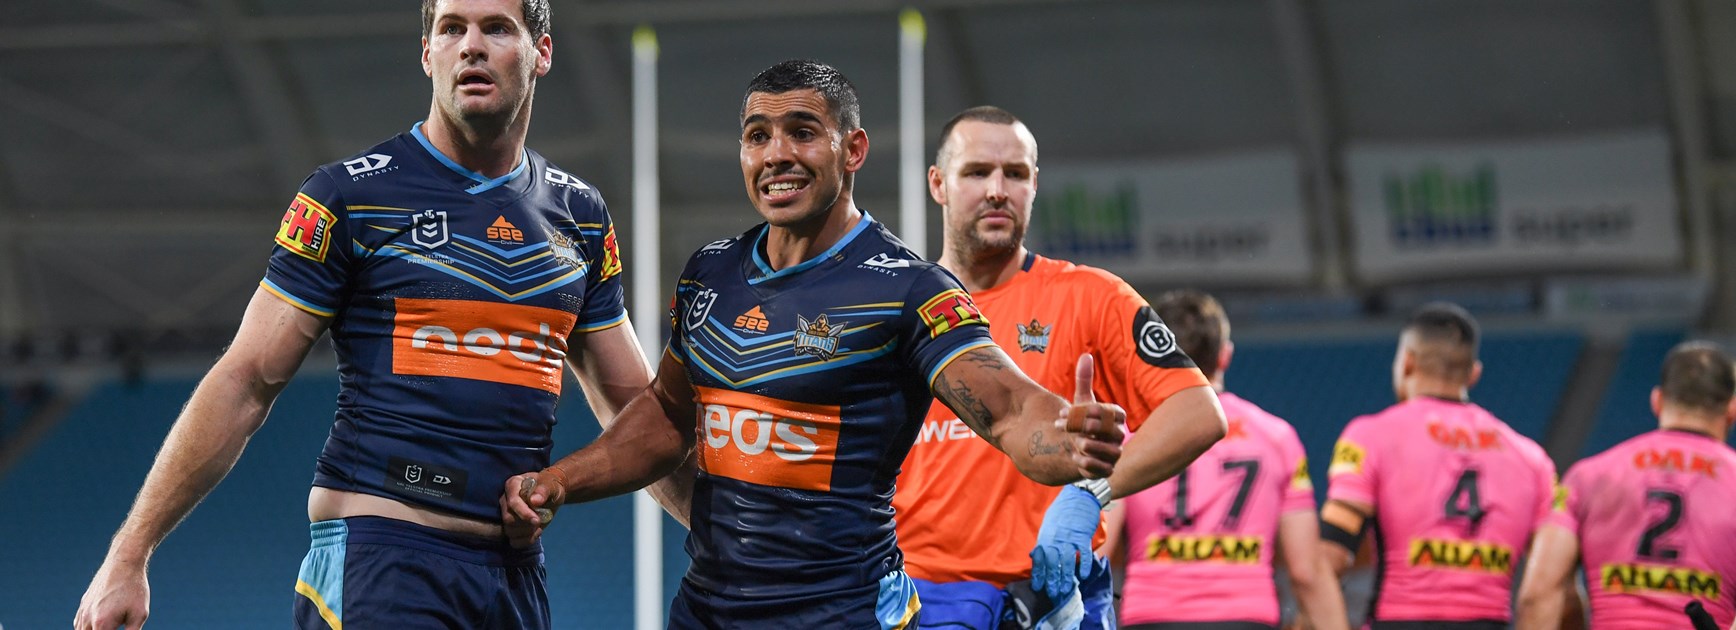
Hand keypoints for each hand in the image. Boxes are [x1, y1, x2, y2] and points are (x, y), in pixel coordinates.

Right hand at [74, 557, 149, 629]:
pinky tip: (98, 626)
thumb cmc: (134, 589)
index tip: (118, 629)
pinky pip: (79, 625)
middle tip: (114, 627)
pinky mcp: (82, 605)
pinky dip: (86, 629)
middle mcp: (86, 620)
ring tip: (109, 624)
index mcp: (101, 625)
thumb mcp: (139, 615)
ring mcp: (82, 612)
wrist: (123, 564)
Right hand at [500, 468, 566, 547]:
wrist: (552, 495)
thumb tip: (534, 501)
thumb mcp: (551, 484)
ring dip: (527, 532)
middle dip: (526, 524)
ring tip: (539, 525)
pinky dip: (527, 540)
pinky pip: (514, 542)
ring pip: (510, 532)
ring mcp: (507, 515)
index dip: (524, 513)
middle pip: (508, 519)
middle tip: (539, 520)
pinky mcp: (512, 527)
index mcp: (513, 485)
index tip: (537, 520)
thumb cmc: (550, 486)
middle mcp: (505, 500)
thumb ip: (544, 490)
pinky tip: (536, 532)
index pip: (512, 502)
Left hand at [1030, 484, 1106, 604]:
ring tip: (1066, 590)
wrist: (1079, 495)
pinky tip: (1082, 575)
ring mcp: (1070, 537)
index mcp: (1046, 536)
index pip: (1039, 558)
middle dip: (1051, 580)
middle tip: (1052, 594)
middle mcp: (1056, 538)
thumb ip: (1042, 541)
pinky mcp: (1083, 535)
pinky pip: (1083, 553)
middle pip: (1052, 563)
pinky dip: (1083, 565)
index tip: (1037, 586)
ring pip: (1067, 561)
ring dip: (1066, 577)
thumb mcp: (1048, 524)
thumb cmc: (1063, 510)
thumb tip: (1033, 554)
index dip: (1038, 573)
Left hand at [1056, 354, 1124, 479]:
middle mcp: (1119, 436)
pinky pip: (1104, 470)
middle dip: (1085, 426)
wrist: (1076, 448)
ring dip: (1089, 445)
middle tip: (1061, 424)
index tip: (1065, 410)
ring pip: (1111, 451)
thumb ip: (1084, 380)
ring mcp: (1114, 454)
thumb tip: (1085, 356)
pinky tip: (1074, 457)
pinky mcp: (1106, 470)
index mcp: (1116, 418)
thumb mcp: (1081, 401)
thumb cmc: (1082, 422)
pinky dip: (1088, 464)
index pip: (1111, 413)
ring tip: (1074, 442)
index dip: (1090, 411)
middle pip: (1110, 431)